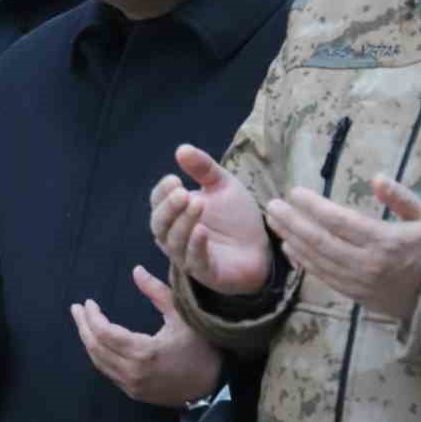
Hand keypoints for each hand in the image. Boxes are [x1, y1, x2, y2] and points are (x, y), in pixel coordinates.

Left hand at [71, 265, 222, 405]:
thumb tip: (136, 270)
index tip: (88, 302)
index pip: (105, 333)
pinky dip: (99, 356)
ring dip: (88, 342)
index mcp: (144, 352)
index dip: (92, 317)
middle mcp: (134, 372)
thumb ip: (156, 292)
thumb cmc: (201, 347)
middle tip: (76, 310)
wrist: (215, 386)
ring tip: (82, 323)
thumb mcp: (181, 315)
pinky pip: (109, 373)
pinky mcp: (135, 393)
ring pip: (99, 363)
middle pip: (96, 348)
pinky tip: (97, 342)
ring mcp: (133, 386)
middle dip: (83, 327)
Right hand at [151, 144, 271, 295]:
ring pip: (174, 242)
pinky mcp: (206, 272)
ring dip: (183, 222)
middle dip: (169, 207)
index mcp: (175, 214)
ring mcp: (188, 256)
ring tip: (198, 203)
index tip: (175, 179)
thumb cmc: (236, 217)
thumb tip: (181, 149)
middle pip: (158, 224)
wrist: (263, 246)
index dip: (162, 192)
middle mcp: (175, 236)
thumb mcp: (223, 185)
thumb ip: (203, 168)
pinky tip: (203, 230)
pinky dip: (196, 245)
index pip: (157, 202)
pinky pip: (194, 260)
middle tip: (182, 192)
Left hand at [268, 177, 420, 326]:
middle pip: (320, 240)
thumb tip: (377, 178)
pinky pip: (323, 277)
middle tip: (271, 204)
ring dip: (292, 239)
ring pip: (317, 260)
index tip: (294, 191)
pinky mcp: (357, 296)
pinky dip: (303, 261)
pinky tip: (290, 247)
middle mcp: (369, 264)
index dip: (313, 206)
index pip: (339, 221)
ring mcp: (361, 283)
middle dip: (292, 221)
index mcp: (386, 241)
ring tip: (274, 221)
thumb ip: (402, 198)